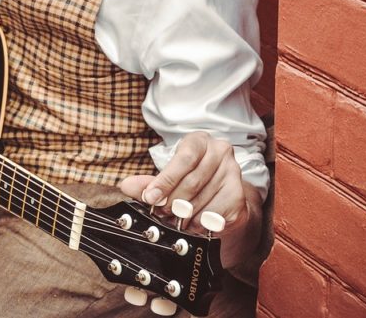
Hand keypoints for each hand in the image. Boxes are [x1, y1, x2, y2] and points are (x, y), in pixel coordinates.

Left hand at [119, 131, 260, 266]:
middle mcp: (220, 151)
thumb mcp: (169, 176)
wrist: (221, 194)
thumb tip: (126, 186)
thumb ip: (149, 182)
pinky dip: (199, 223)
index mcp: (200, 141)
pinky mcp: (239, 194)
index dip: (166, 180)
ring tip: (174, 221)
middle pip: (193, 181)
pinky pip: (215, 214)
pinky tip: (193, 224)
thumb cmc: (190, 180)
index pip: (184, 159)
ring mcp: (232, 172)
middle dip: (172, 202)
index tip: (151, 198)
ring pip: (203, 200)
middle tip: (160, 213)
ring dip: (184, 216)